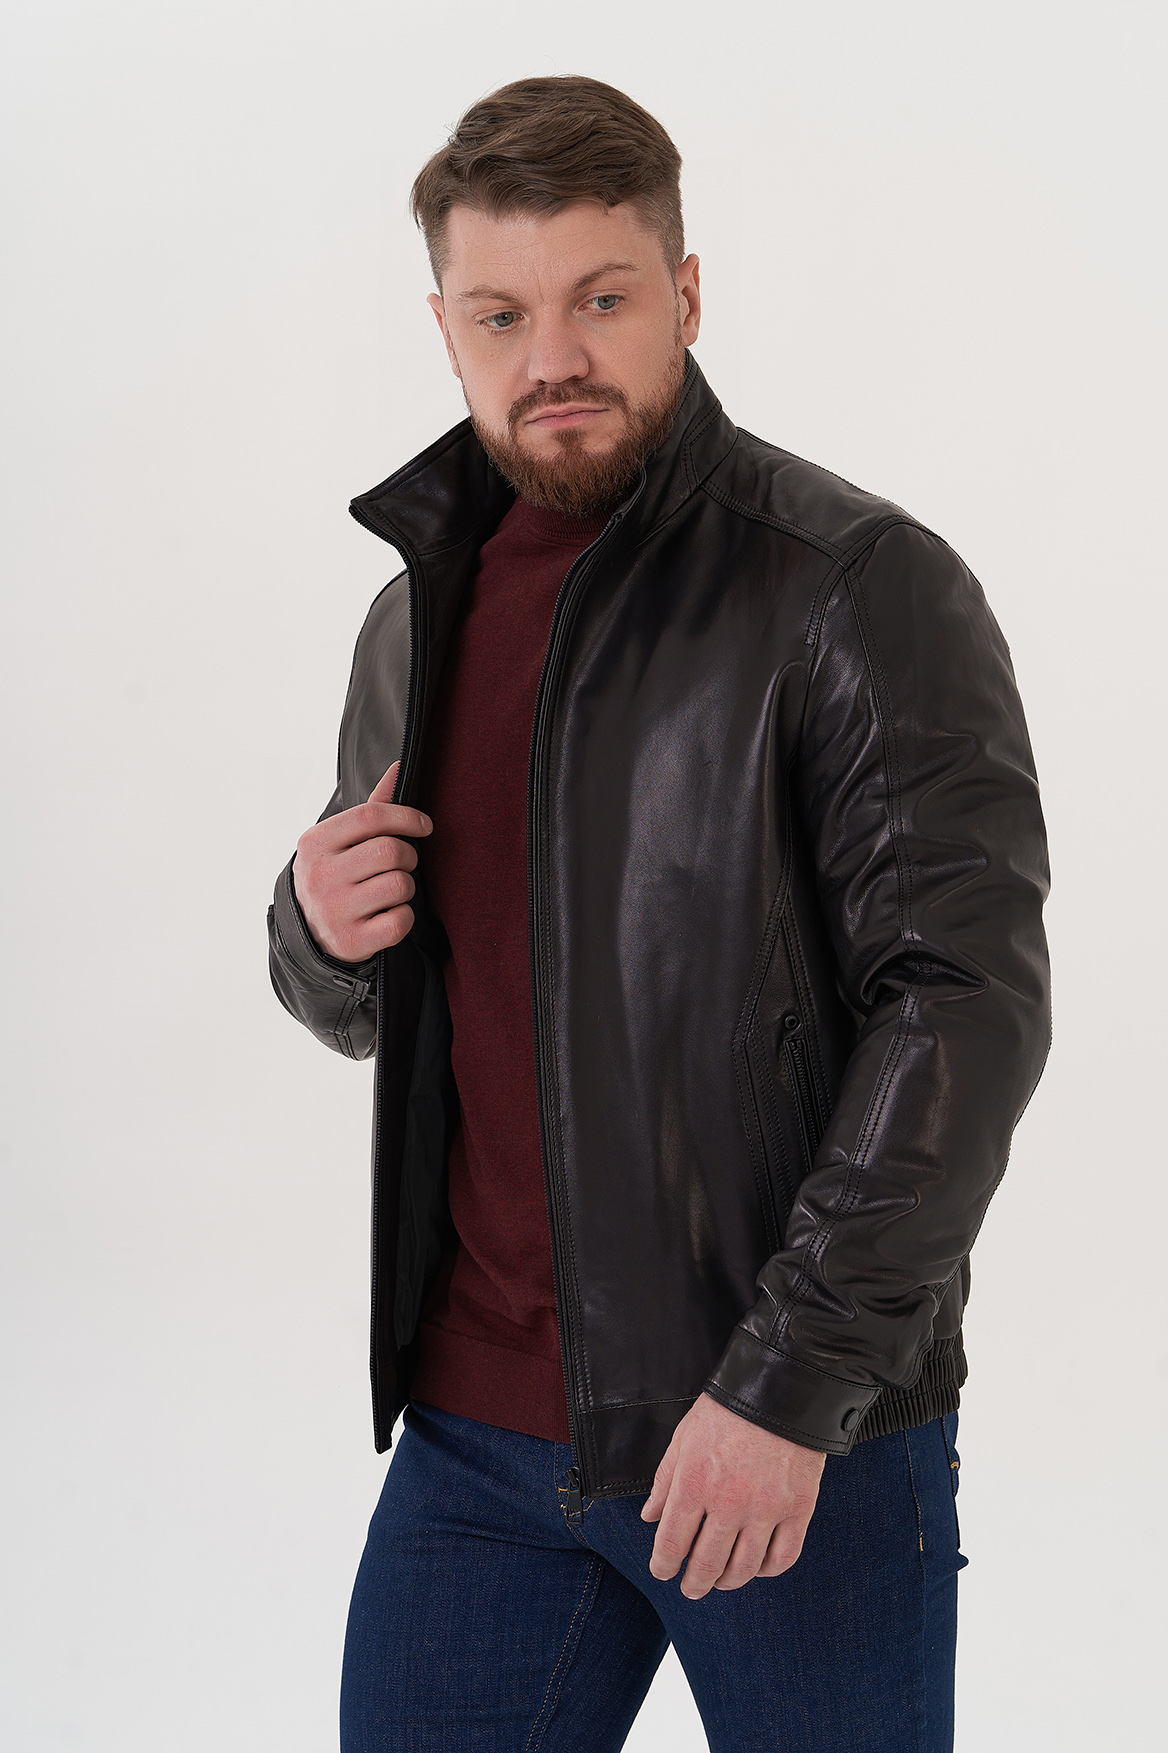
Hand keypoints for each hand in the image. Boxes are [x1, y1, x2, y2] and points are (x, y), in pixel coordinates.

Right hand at [292, 760, 432, 961]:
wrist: (309, 934)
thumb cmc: (335, 876)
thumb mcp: (341, 841)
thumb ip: (372, 806)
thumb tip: (399, 765)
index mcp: (315, 843)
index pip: (370, 816)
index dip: (406, 817)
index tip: (424, 825)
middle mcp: (319, 876)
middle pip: (391, 851)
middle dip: (408, 856)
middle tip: (403, 864)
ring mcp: (333, 911)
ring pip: (400, 885)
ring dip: (406, 887)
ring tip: (389, 891)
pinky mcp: (350, 942)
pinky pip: (400, 921)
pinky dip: (403, 917)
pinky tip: (386, 915)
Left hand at [640, 1391, 825, 1599]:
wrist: (780, 1389)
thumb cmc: (727, 1411)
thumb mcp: (684, 1438)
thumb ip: (665, 1480)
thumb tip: (650, 1516)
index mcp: (695, 1484)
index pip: (672, 1543)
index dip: (663, 1565)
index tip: (662, 1571)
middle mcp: (728, 1503)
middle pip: (707, 1564)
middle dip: (695, 1584)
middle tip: (692, 1589)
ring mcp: (766, 1509)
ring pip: (745, 1568)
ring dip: (729, 1582)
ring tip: (722, 1582)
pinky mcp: (797, 1509)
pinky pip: (783, 1557)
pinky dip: (768, 1570)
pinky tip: (758, 1567)